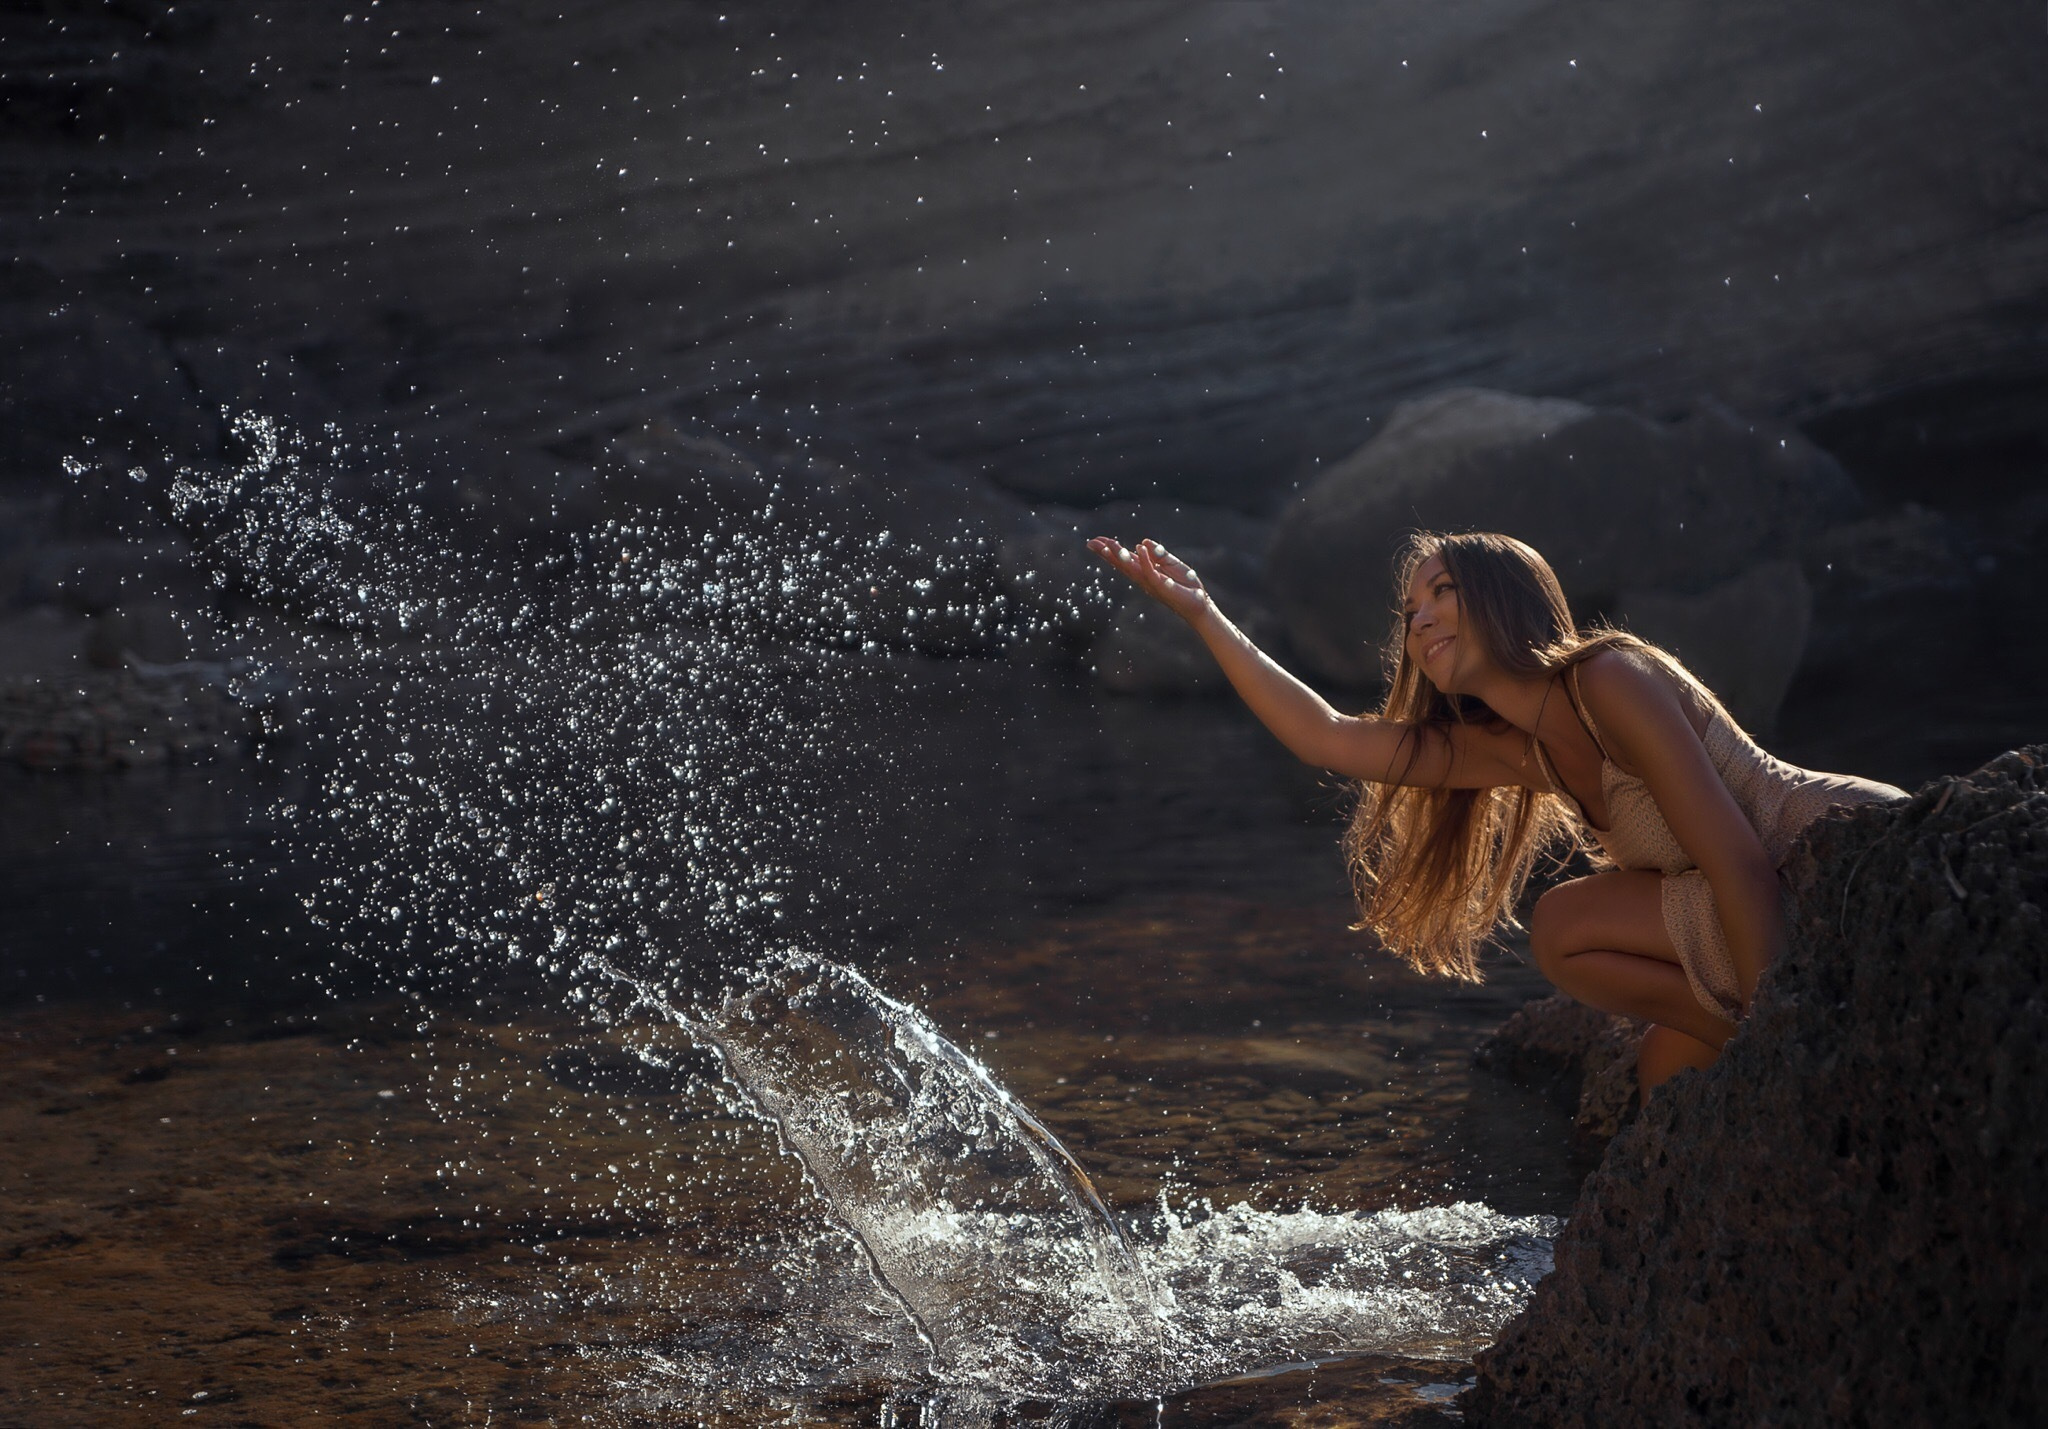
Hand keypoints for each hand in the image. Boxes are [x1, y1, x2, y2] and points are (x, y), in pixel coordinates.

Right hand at [1086, 536, 1213, 623]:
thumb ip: (1157, 552)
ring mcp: (1152, 582)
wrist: (1199, 602)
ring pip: (1131, 567)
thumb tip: (1142, 542)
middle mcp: (1144, 577)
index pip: (1124, 558)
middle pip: (1121, 563)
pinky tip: (1139, 548)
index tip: (1096, 540)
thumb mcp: (1169, 562)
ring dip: (1119, 556)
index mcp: (1144, 570)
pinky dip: (1145, 560)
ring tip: (1108, 545)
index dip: (1110, 549)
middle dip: (1106, 553)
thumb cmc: (1184, 584)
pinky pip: (1152, 572)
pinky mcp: (1163, 585)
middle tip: (1091, 543)